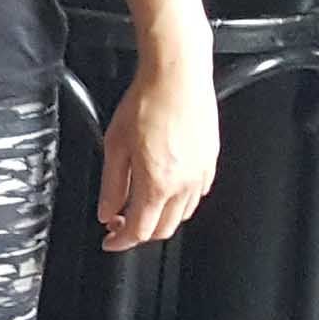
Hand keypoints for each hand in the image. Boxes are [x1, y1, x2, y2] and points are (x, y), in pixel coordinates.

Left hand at [97, 45, 216, 250]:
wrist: (177, 77)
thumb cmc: (147, 103)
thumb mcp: (115, 146)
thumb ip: (111, 185)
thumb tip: (106, 211)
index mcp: (158, 183)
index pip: (140, 231)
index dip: (121, 242)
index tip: (110, 241)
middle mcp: (184, 183)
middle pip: (163, 229)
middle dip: (140, 233)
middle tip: (120, 224)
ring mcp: (202, 174)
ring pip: (181, 213)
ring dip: (160, 217)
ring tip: (138, 205)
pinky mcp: (211, 162)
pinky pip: (196, 194)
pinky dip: (178, 201)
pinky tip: (164, 188)